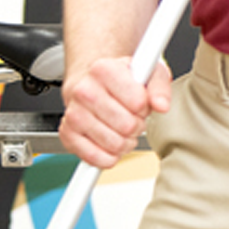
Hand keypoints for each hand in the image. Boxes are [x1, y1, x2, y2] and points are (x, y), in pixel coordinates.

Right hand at [61, 52, 169, 171]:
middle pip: (127, 126)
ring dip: (125, 142)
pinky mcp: (67, 135)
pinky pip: (97, 159)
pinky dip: (109, 156)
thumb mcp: (148, 73)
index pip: (138, 102)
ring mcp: (73, 114)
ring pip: (115, 144)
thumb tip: (161, 105)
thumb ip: (159, 87)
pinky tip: (109, 142)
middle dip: (136, 126)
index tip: (139, 102)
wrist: (92, 83)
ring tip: (120, 128)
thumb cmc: (122, 80)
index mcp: (103, 70)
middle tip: (131, 117)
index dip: (145, 107)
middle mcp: (84, 91)